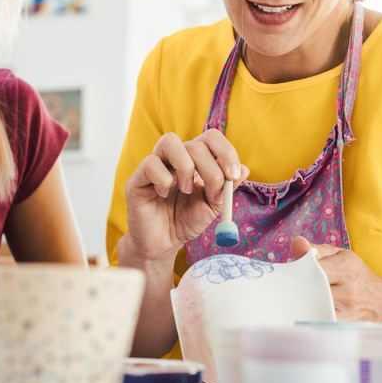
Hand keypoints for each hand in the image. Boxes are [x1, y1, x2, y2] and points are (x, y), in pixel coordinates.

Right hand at [123, 129, 248, 263]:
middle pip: (196, 143)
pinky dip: (163, 180)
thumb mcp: (213, 206)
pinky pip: (150, 164)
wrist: (163, 244)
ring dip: (185, 168)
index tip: (233, 175)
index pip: (211, 138)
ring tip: (187, 190)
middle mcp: (175, 157)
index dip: (225, 152)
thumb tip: (244, 169)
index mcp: (195, 160)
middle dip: (211, 170)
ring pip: (169, 141)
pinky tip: (164, 195)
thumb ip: (227, 187)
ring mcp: (155, 164)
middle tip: (213, 195)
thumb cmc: (186, 221)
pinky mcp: (137, 178)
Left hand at [291, 236, 381, 320]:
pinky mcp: (343, 328)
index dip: (298, 270)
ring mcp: (346, 313)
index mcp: (346, 268)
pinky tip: (300, 316)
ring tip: (288, 302)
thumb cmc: (354, 275)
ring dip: (299, 306)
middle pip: (312, 291)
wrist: (381, 302)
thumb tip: (296, 243)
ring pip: (314, 311)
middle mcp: (348, 292)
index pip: (315, 268)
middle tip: (282, 289)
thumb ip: (316, 250)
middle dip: (294, 289)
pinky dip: (308, 320)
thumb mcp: (340, 256)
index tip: (287, 273)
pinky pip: (320, 325)